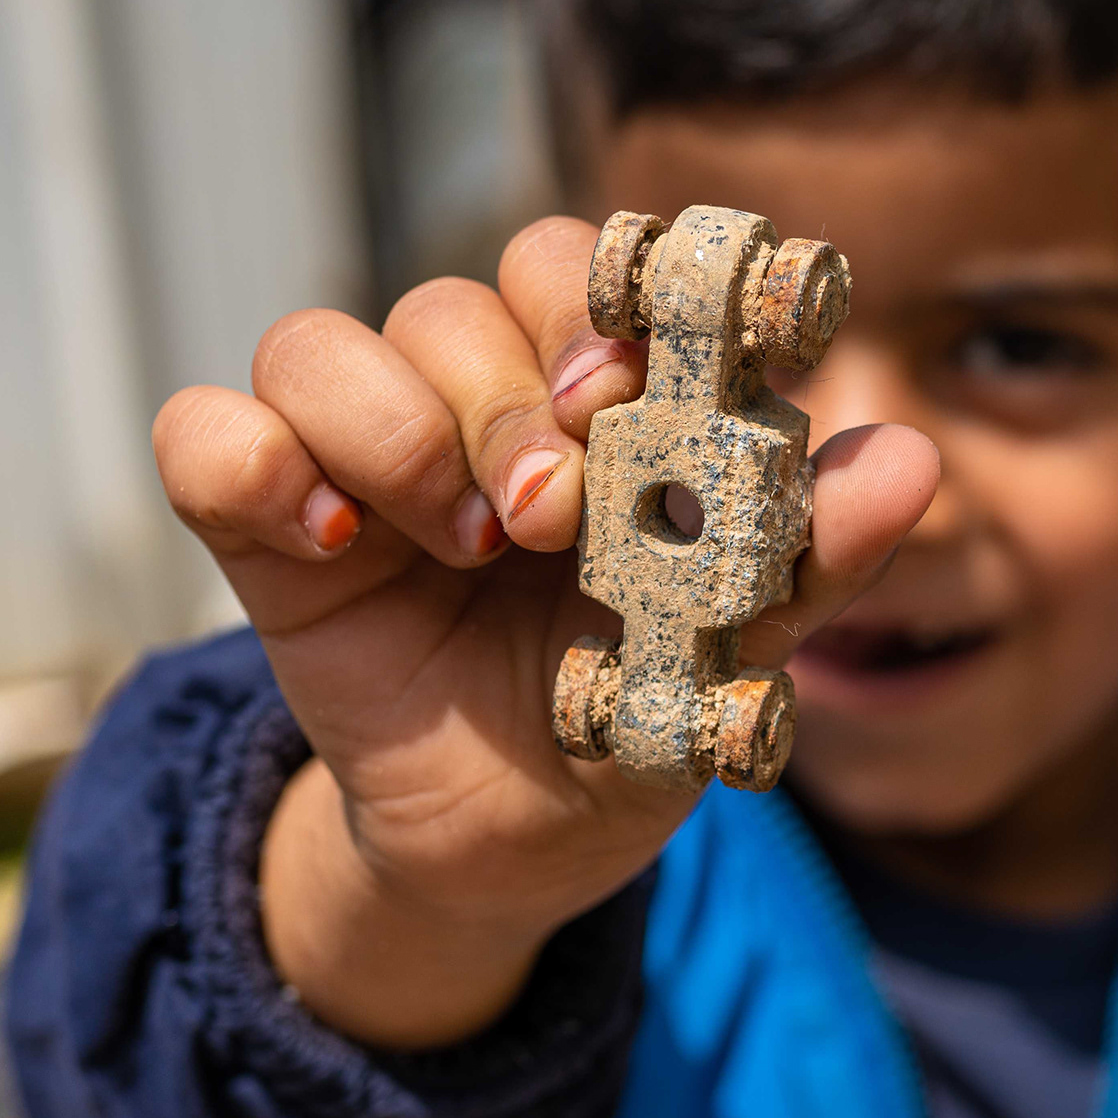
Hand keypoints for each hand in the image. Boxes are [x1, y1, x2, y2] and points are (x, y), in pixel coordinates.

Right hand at [154, 216, 939, 1048]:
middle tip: (551, 512)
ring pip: (324, 339)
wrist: (512, 849)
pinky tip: (336, 549)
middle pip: (467, 294)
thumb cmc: (627, 721)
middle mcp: (479, 395)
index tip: (645, 376)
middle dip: (512, 390)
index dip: (621, 291)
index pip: (600, 267)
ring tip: (462, 543)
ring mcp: (361, 449)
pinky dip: (258, 470)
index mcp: (603, 398)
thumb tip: (908, 462)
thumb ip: (807, 562)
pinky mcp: (266, 517)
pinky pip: (208, 434)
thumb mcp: (725, 663)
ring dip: (394, 429)